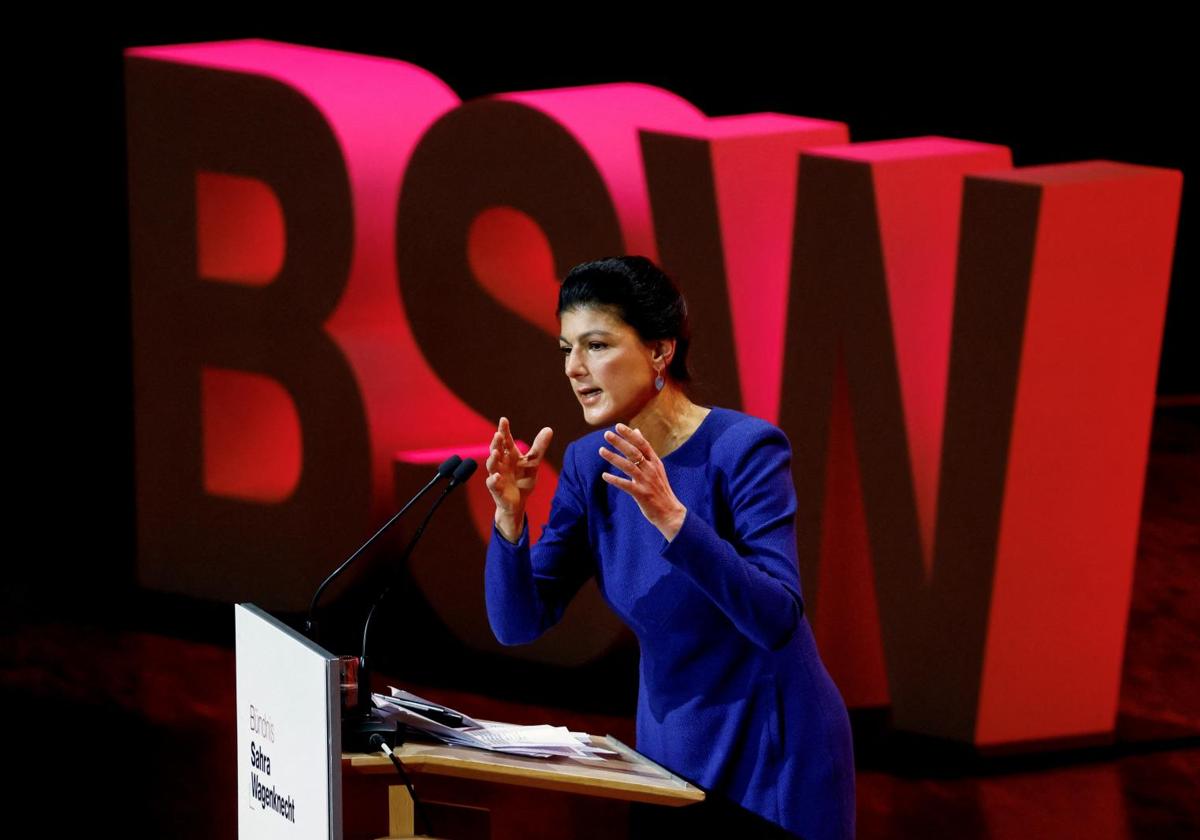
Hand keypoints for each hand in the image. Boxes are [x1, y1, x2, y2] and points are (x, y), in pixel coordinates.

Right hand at [486, 417, 552, 542]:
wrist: (518, 502)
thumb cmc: (523, 479)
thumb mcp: (533, 463)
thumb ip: (539, 447)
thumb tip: (549, 429)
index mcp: (509, 455)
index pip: (505, 440)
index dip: (504, 430)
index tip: (503, 420)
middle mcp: (501, 463)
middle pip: (496, 450)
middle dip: (496, 443)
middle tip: (498, 434)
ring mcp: (497, 476)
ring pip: (492, 466)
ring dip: (492, 459)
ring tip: (496, 452)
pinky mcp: (497, 490)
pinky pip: (493, 484)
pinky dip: (494, 480)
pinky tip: (497, 476)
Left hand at [599, 423, 686, 540]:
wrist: (670, 512)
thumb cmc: (660, 488)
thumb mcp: (656, 467)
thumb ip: (645, 451)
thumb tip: (637, 431)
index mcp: (655, 462)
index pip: (642, 444)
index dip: (630, 435)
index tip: (618, 426)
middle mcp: (651, 470)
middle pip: (634, 452)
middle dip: (620, 442)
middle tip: (607, 434)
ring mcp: (646, 481)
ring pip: (628, 466)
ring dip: (613, 457)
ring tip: (601, 450)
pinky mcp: (641, 494)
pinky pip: (625, 485)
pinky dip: (614, 480)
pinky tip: (604, 475)